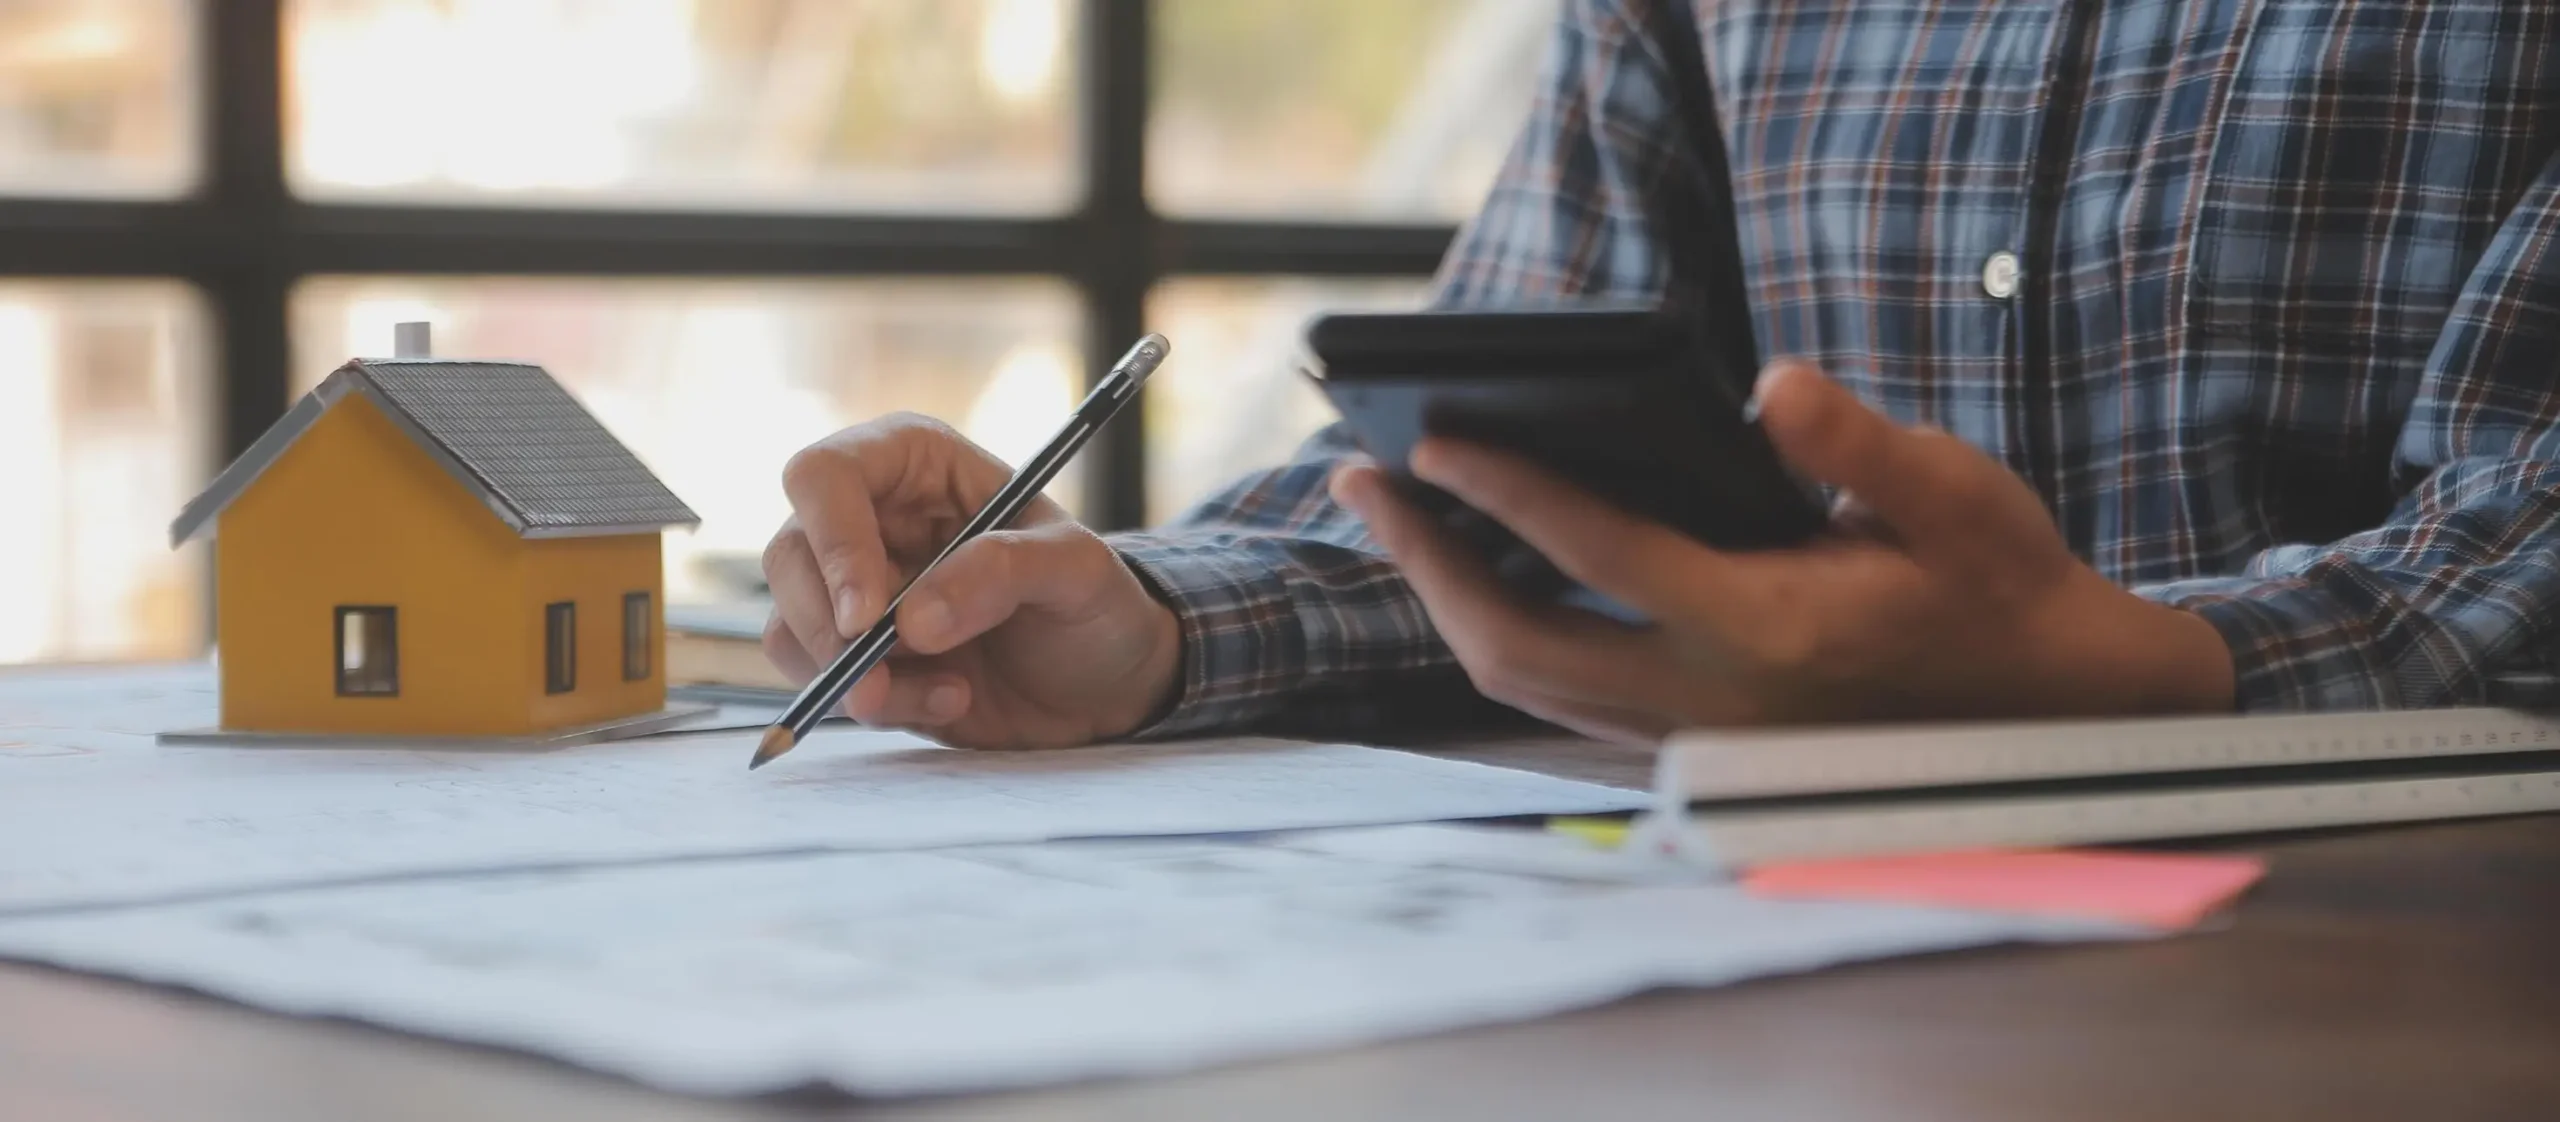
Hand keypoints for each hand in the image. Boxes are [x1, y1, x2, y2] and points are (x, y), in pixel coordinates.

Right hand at [762, 414, 1182, 747]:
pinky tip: (949, 701)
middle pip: (789, 553)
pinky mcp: (856, 654)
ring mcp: (856, 588)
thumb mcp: (1079, 571)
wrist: (1104, 683)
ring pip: (791, 623)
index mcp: (916, 462)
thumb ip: (1004, 572)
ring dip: (856, 674)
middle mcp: (871, 517)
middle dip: (829, 624)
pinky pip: (819, 678)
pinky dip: (876, 704)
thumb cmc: (1094, 602)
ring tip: (952, 692)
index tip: (867, 615)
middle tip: (880, 675)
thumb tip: (913, 620)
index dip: (833, 539)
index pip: (826, 473)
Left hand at [1329, 361, 2234, 742]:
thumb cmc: (1998, 582)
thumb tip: (1766, 387)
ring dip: (1445, 603)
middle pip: (1517, 642)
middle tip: (1362, 477)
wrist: (2051, 705)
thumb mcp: (1956, 495)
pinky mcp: (1691, 745)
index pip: (1599, 552)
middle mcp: (1711, 700)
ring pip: (1525, 685)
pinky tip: (1470, 575)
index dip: (1505, 490)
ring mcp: (1694, 736)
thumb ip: (1856, 446)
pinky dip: (1498, 637)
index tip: (1431, 436)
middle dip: (1427, 560)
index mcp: (1768, 630)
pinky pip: (1558, 700)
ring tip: (1393, 519)